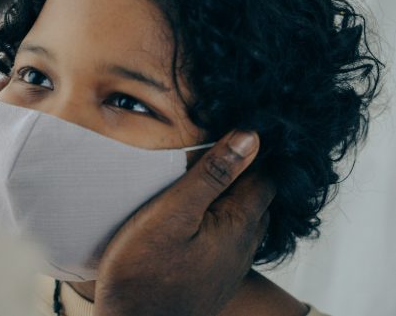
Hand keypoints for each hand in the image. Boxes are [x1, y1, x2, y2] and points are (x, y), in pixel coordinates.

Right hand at [94, 130, 274, 315]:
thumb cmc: (145, 268)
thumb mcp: (174, 211)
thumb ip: (213, 174)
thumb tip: (252, 137)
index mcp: (239, 223)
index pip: (266, 177)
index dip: (255, 152)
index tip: (235, 131)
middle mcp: (244, 246)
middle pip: (258, 198)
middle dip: (246, 173)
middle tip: (218, 150)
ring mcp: (231, 266)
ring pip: (244, 220)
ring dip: (233, 197)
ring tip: (207, 179)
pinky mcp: (215, 278)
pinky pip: (229, 240)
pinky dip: (221, 220)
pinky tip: (198, 218)